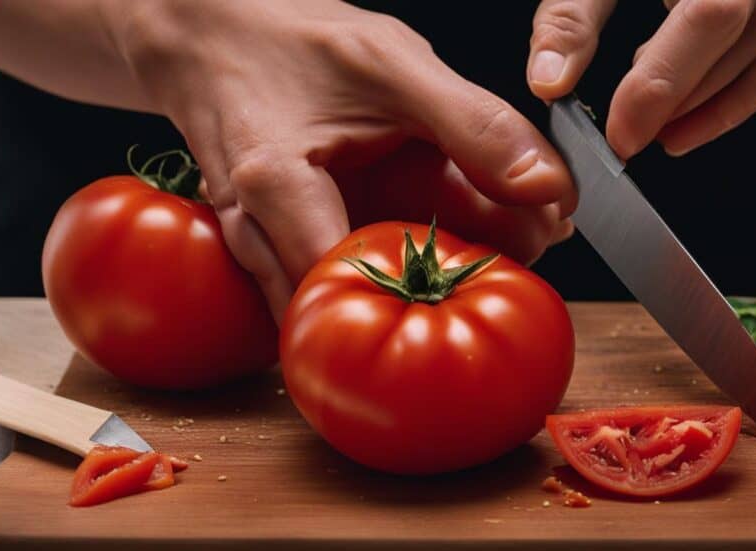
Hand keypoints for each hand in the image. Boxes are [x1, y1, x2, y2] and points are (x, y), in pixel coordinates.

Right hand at [105, 0, 575, 317]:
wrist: (206, 38)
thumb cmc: (290, 39)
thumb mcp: (393, 64)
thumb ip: (474, 125)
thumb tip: (549, 189)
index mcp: (276, 188)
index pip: (362, 285)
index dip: (446, 290)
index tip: (514, 268)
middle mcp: (256, 236)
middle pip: (355, 307)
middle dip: (439, 296)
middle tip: (517, 257)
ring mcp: (256, 250)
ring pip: (340, 300)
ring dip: (414, 286)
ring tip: (490, 248)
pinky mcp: (268, 249)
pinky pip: (326, 278)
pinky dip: (382, 267)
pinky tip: (434, 239)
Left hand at [527, 0, 755, 158]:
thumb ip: (574, 13)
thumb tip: (548, 83)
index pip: (710, 14)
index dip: (662, 82)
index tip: (623, 133)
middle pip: (751, 44)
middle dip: (687, 102)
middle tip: (640, 132)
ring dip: (733, 107)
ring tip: (678, 127)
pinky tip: (742, 83)